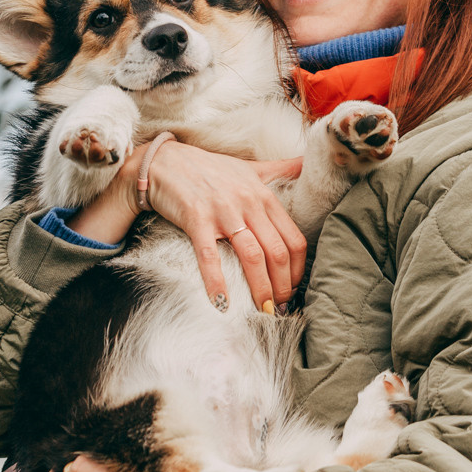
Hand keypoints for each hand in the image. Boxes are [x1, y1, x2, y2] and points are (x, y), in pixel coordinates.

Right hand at [143, 141, 306, 312]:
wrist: (165, 162)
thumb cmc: (209, 168)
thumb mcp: (250, 167)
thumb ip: (280, 168)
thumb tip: (307, 162)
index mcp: (264, 196)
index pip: (293, 239)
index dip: (297, 269)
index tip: (292, 287)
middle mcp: (248, 203)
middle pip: (277, 252)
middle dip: (282, 286)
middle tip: (280, 307)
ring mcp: (223, 211)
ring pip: (252, 256)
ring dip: (260, 289)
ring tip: (262, 310)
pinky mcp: (196, 219)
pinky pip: (210, 256)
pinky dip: (217, 282)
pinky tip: (222, 303)